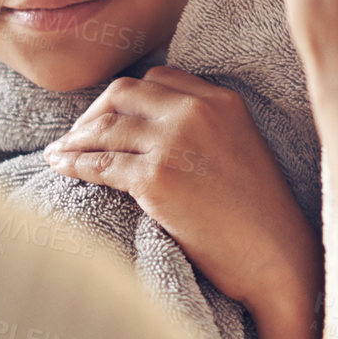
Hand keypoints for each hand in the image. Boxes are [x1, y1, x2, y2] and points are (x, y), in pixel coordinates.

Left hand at [43, 64, 320, 314]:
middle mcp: (196, 111)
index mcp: (221, 100)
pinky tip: (60, 167)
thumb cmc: (259, 217)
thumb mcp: (239, 149)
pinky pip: (100, 163)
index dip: (126, 97)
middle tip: (76, 135)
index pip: (158, 78)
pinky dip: (74, 164)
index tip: (108, 116)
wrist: (278, 260)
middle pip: (124, 92)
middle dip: (93, 112)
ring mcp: (175, 142)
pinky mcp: (157, 178)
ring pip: (106, 127)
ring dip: (75, 138)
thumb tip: (150, 130)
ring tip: (59, 151)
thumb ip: (203, 128)